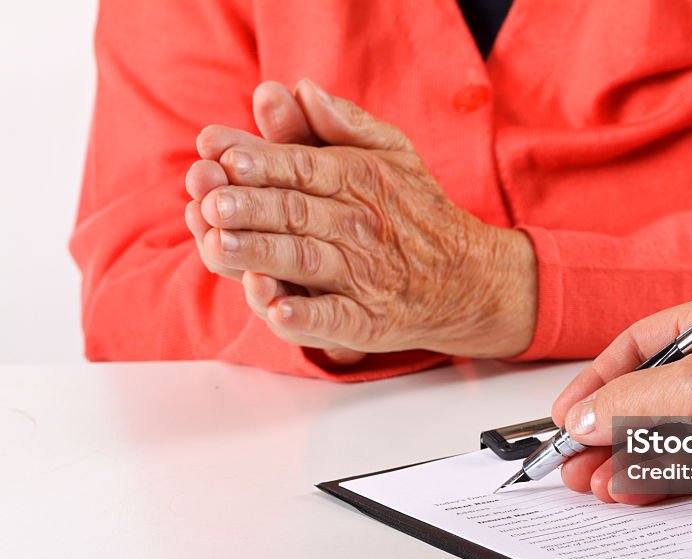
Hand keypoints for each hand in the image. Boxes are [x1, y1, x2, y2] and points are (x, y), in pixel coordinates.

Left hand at [191, 79, 536, 357]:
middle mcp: (358, 226)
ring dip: (262, 254)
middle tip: (211, 203)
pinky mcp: (365, 321)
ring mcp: (362, 276)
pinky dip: (305, 316)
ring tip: (221, 247)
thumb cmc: (416, 210)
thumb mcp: (393, 153)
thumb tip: (300, 89)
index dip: (262, 161)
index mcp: (359, 179)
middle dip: (249, 206)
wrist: (466, 278)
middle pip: (295, 212)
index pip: (302, 166)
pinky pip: (333, 319)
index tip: (224, 155)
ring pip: (304, 261)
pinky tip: (276, 309)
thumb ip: (344, 122)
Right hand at [551, 287, 691, 500]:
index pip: (641, 344)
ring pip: (663, 433)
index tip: (569, 412)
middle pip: (648, 393)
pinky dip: (653, 476)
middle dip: (605, 427)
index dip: (599, 378)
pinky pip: (686, 462)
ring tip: (589, 482)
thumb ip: (632, 398)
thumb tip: (583, 418)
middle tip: (570, 457)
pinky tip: (625, 490)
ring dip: (623, 458)